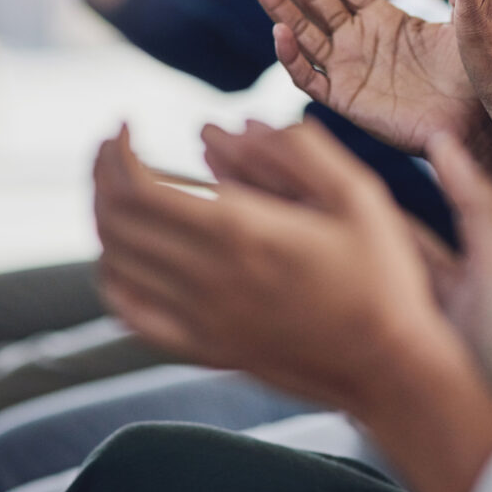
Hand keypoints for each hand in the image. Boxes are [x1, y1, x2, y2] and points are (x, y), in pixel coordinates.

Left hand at [94, 121, 465, 414]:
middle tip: (113, 147)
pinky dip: (113, 279)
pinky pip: (132, 314)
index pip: (138, 188)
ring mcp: (202, 319)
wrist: (389, 367)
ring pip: (115, 264)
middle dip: (102, 174)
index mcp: (242, 232)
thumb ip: (304, 151)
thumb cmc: (381, 278)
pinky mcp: (206, 349)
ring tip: (117, 190)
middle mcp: (209, 277)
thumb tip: (250, 123)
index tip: (125, 124)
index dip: (116, 151)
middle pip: (116, 221)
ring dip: (103, 220)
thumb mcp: (360, 196)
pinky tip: (123, 256)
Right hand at [246, 0, 491, 160]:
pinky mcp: (345, 99)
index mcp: (381, 18)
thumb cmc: (472, 72)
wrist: (475, 120)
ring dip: (278, 6)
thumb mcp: (462, 16)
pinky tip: (281, 32)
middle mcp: (358, 40)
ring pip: (302, 32)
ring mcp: (348, 68)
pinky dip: (293, 57)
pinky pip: (309, 77)